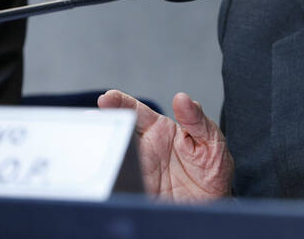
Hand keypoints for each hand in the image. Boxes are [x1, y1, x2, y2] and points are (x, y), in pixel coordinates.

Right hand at [97, 90, 233, 201]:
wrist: (211, 205)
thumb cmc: (212, 170)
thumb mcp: (212, 140)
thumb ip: (197, 119)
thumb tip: (183, 98)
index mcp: (161, 130)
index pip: (137, 111)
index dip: (121, 102)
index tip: (108, 98)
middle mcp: (144, 148)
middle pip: (118, 131)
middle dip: (102, 123)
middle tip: (92, 119)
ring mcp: (137, 169)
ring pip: (112, 154)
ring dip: (101, 147)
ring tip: (91, 140)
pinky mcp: (135, 189)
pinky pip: (117, 181)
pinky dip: (108, 175)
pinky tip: (103, 171)